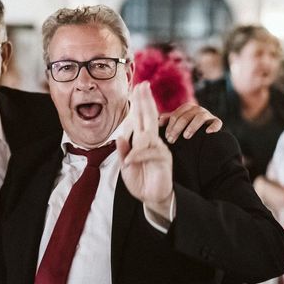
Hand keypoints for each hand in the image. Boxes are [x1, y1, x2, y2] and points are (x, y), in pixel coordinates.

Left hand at [117, 82, 173, 221]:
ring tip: (140, 97)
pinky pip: (149, 152)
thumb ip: (124, 151)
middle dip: (145, 101)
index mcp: (142, 141)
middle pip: (149, 118)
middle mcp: (151, 142)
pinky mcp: (163, 160)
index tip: (137, 89)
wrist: (151, 198)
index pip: (141, 120)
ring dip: (145, 113)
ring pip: (150, 130)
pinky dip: (137, 155)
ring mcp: (158, 149)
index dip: (139, 105)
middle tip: (143, 84)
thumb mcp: (126, 166)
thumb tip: (120, 137)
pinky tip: (129, 159)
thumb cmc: (140, 181)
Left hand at [158, 102, 221, 142]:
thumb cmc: (188, 126)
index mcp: (187, 108)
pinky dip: (213, 126)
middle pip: (185, 117)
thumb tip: (159, 120)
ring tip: (186, 136)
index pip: (176, 115)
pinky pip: (217, 122)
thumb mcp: (179, 122)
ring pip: (200, 117)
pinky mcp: (217, 121)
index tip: (166, 137)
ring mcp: (208, 114)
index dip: (170, 126)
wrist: (205, 133)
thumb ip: (169, 119)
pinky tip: (208, 132)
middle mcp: (197, 109)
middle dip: (177, 129)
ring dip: (192, 126)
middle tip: (172, 140)